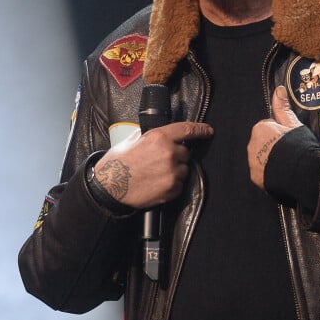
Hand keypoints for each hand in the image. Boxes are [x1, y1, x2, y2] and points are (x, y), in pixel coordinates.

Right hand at [93, 121, 212, 207]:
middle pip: (186, 153)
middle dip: (177, 156)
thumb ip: (152, 135)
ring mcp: (172, 172)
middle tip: (160, 162)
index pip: (188, 130)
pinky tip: (156, 183)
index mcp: (160, 137)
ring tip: (156, 174)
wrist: (110, 186)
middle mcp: (169, 153)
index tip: (209, 131)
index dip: (201, 130)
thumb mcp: (133, 139)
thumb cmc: (118, 163)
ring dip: (175, 171)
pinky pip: (179, 184)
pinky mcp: (172, 188)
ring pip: (184, 169)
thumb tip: (164, 134)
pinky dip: (172, 185)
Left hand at [248, 85, 301, 188]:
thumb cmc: (299, 146)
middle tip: (289, 150)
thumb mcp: (293, 124)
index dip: (280, 133)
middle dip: (273, 146)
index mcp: (261, 129)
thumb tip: (279, 90)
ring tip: (287, 162)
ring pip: (261, 157)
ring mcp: (253, 161)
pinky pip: (261, 172)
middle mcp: (253, 144)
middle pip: (263, 142)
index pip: (268, 127)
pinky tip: (282, 172)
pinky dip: (269, 172)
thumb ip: (283, 107)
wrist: (302, 172)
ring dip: (271, 158)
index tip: (289, 139)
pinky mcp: (256, 176)